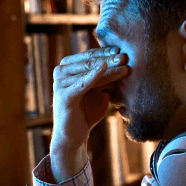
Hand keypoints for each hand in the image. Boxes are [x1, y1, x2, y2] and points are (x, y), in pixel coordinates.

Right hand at [50, 47, 128, 181]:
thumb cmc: (86, 111)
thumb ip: (105, 76)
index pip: (90, 55)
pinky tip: (103, 68)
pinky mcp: (63, 96)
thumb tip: (123, 60)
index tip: (122, 50)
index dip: (106, 52)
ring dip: (108, 69)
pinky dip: (92, 76)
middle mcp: (61, 71)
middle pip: (90, 62)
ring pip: (89, 73)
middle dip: (109, 59)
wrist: (74, 135)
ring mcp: (60, 83)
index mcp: (67, 67)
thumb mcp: (98, 90)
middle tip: (125, 57)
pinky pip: (82, 84)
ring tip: (124, 67)